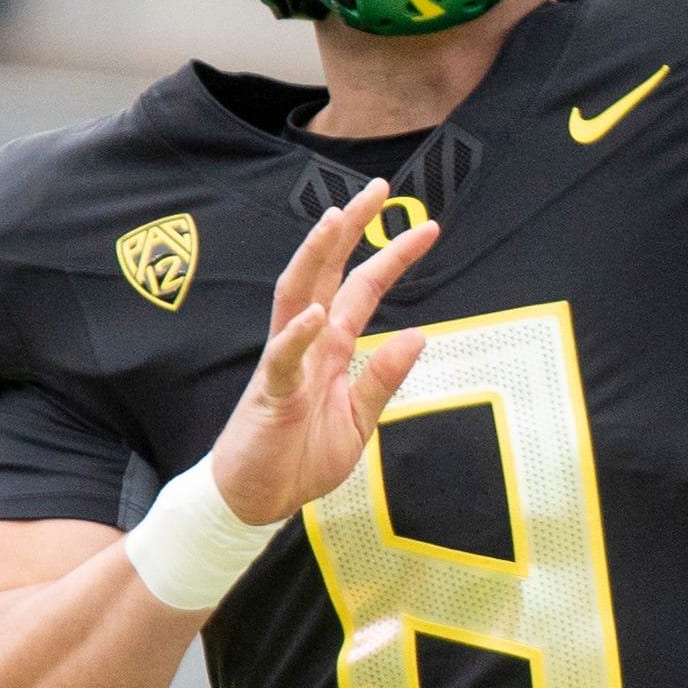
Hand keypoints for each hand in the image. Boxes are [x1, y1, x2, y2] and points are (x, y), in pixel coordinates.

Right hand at [210, 180, 434, 525]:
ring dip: (313, 257)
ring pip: (296, 296)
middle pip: (325, 272)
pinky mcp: (269, 393)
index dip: (392, 256)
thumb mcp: (359, 419)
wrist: (259, 499)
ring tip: (335, 220)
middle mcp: (306, 343)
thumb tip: (419, 334)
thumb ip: (384, 377)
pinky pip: (282, 359)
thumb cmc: (300, 457)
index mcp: (331, 347)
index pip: (362, 288)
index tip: (428, 227)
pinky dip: (296, 336)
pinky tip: (314, 315)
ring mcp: (284, 363)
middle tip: (377, 188)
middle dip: (349, 229)